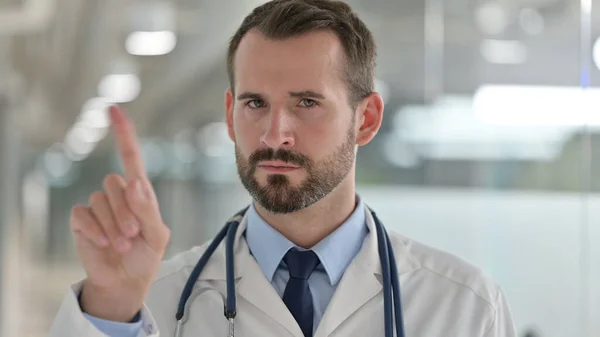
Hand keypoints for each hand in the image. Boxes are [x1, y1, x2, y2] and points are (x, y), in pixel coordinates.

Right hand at [70, 105, 170, 321]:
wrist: (127, 281)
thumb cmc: (146, 256)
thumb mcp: (157, 235)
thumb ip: (148, 210)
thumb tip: (135, 183)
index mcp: (140, 193)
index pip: (130, 157)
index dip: (123, 133)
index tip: (114, 110)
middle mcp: (118, 194)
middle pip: (115, 182)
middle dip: (126, 211)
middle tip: (133, 236)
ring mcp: (98, 206)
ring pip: (100, 200)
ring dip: (114, 226)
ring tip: (122, 245)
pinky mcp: (82, 220)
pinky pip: (84, 215)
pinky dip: (96, 231)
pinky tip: (104, 244)